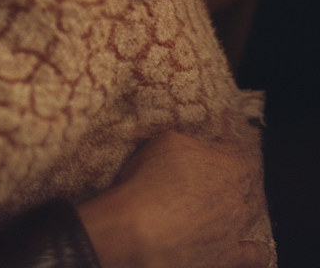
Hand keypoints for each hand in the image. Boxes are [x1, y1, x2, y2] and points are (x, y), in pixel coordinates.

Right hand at [77, 130, 270, 267]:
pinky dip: (254, 249)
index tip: (216, 143)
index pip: (240, 148)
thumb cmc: (151, 181)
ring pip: (254, 212)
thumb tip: (201, 145)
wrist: (141, 232)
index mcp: (234, 164)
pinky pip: (256, 255)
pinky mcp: (231, 258)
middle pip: (249, 180)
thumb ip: (192, 141)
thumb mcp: (167, 141)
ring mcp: (240, 230)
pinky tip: (244, 243)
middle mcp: (244, 196)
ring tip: (222, 202)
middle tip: (213, 171)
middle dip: (236, 173)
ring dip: (242, 204)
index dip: (226, 144)